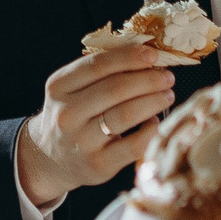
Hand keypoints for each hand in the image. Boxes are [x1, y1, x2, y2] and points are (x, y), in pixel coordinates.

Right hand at [16, 45, 179, 205]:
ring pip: (125, 115)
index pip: (97, 65)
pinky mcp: (98, 164)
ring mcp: (81, 141)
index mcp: (59, 86)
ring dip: (153, 102)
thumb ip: (102, 72)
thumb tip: (147, 55)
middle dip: (148, 80)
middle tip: (167, 77)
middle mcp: (66, 114)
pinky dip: (150, 130)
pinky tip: (156, 122)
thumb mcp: (73, 89)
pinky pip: (133, 145)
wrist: (52, 159)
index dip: (129, 57)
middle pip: (115, 89)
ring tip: (167, 95)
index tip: (153, 54)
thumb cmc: (74, 115)